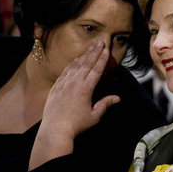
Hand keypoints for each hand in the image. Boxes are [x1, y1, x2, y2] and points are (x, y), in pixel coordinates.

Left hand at [29, 41, 119, 169]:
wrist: (55, 129)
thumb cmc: (76, 125)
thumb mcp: (94, 116)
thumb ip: (105, 104)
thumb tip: (117, 98)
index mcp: (85, 89)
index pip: (96, 70)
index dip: (102, 59)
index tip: (106, 49)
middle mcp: (74, 83)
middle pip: (86, 63)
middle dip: (94, 52)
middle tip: (100, 41)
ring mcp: (64, 83)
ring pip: (76, 64)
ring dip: (84, 54)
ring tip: (90, 46)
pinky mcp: (56, 86)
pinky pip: (66, 70)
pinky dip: (72, 62)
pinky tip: (76, 58)